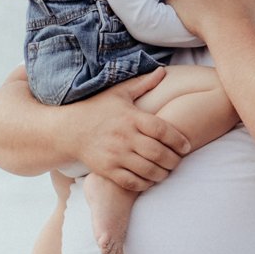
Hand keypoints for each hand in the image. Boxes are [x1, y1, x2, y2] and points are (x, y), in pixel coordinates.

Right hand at [71, 70, 192, 192]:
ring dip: (162, 173)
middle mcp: (124, 137)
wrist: (67, 130)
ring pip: (147, 170)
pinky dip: (145, 183)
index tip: (187, 146)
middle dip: (174, 160)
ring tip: (167, 171)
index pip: (161, 130)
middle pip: (158, 152)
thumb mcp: (119, 93)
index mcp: (130, 117)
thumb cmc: (96, 109)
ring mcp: (114, 154)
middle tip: (178, 161)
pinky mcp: (106, 169)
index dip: (178, 140)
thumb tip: (163, 70)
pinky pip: (131, 182)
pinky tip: (150, 179)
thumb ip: (143, 84)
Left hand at [170, 0, 254, 31]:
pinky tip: (180, 20)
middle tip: (208, 18)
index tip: (219, 11)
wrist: (230, 28)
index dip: (217, 0)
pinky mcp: (177, 2)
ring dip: (189, 7)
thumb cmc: (247, 16)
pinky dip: (175, 11)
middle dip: (203, 2)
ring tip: (196, 22)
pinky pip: (171, 4)